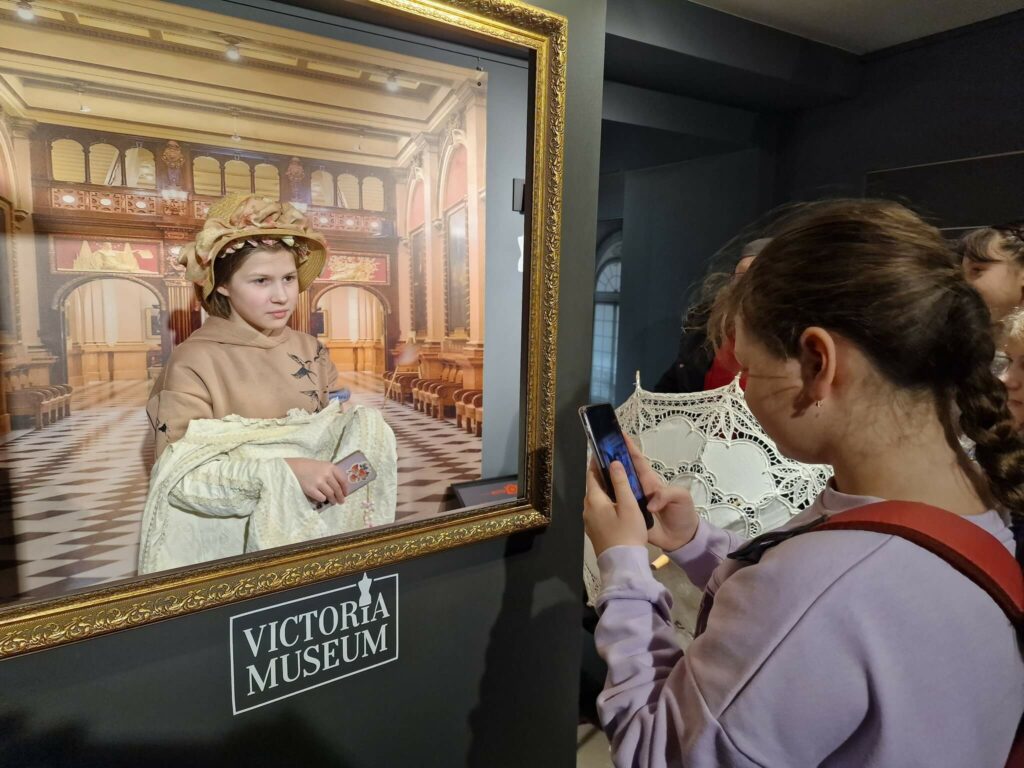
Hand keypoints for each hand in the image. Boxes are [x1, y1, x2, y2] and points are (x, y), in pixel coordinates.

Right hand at [284, 458, 346, 505]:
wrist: (293, 468)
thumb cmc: (308, 466)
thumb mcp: (322, 465)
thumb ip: (331, 473)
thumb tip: (340, 486)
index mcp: (330, 467)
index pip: (343, 480)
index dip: (345, 488)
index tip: (346, 493)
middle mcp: (326, 474)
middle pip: (337, 489)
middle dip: (340, 496)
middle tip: (341, 501)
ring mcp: (319, 482)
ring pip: (331, 494)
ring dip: (333, 500)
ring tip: (333, 502)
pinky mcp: (311, 490)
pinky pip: (321, 498)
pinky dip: (323, 499)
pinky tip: (322, 499)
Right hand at [582, 436, 699, 556]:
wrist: (681, 538)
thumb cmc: (683, 513)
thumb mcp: (681, 498)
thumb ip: (667, 495)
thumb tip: (649, 504)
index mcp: (650, 481)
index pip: (638, 461)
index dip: (629, 447)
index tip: (617, 435)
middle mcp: (638, 489)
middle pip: (622, 471)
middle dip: (611, 459)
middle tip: (596, 450)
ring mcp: (632, 502)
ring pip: (616, 487)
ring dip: (604, 479)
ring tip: (590, 471)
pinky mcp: (629, 516)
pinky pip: (616, 506)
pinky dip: (605, 500)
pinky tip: (594, 497)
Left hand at [584, 459, 648, 556]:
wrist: (622, 564)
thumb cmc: (627, 532)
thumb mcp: (628, 505)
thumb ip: (621, 482)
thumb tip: (613, 463)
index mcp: (593, 500)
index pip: (592, 475)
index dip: (597, 462)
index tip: (603, 451)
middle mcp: (587, 509)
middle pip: (593, 487)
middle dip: (602, 475)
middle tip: (616, 464)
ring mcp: (589, 521)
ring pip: (596, 499)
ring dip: (605, 489)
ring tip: (619, 481)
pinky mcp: (594, 530)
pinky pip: (598, 510)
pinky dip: (606, 502)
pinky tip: (617, 503)